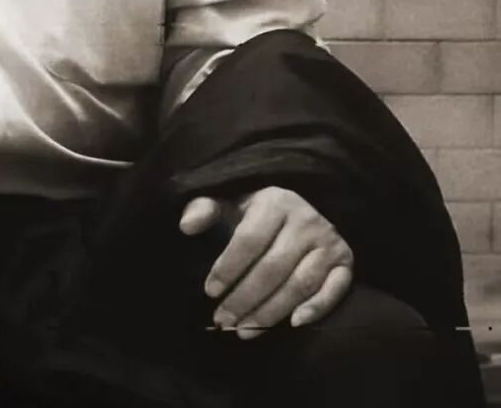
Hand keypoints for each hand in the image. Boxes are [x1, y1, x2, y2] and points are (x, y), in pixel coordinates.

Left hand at [180, 186, 352, 338]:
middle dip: (245, 298)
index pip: (249, 240)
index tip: (209, 291)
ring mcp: (329, 241)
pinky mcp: (346, 261)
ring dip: (271, 312)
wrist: (299, 212)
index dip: (227, 268)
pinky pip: (335, 289)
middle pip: (273, 268)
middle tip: (224, 320)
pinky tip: (294, 324)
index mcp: (275, 201)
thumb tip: (186, 226)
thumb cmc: (255, 214)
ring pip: (300, 283)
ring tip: (245, 330)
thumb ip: (204, 210)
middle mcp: (306, 219)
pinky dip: (317, 308)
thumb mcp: (229, 204)